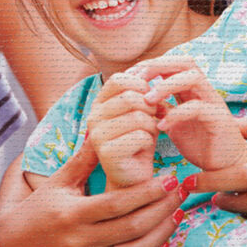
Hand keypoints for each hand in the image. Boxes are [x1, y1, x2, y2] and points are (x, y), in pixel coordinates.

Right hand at [0, 140, 183, 246]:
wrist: (13, 246)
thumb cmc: (40, 206)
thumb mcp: (60, 181)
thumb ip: (85, 158)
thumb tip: (104, 127)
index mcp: (72, 214)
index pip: (118, 203)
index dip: (149, 192)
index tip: (171, 178)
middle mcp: (78, 242)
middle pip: (131, 228)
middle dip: (162, 209)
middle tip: (182, 193)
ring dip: (161, 235)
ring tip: (178, 215)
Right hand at [87, 71, 157, 187]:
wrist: (134, 177)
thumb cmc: (139, 141)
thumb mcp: (142, 111)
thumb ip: (143, 91)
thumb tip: (151, 69)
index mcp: (99, 103)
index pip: (119, 79)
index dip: (141, 85)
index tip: (151, 99)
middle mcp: (93, 116)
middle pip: (130, 97)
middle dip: (150, 108)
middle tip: (153, 121)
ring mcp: (97, 135)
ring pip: (138, 117)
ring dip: (152, 126)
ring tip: (148, 136)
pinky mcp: (106, 153)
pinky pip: (140, 136)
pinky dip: (150, 142)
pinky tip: (143, 150)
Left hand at [133, 56, 246, 171]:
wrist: (227, 166)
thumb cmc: (201, 144)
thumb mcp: (175, 124)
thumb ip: (162, 110)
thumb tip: (139, 99)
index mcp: (193, 90)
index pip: (174, 64)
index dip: (151, 65)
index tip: (130, 77)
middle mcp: (205, 92)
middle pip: (185, 62)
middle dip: (159, 65)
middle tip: (137, 79)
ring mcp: (214, 103)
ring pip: (194, 78)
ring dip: (167, 85)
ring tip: (147, 101)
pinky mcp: (219, 120)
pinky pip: (198, 108)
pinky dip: (177, 114)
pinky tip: (161, 127)